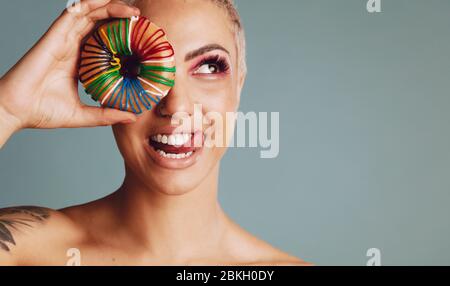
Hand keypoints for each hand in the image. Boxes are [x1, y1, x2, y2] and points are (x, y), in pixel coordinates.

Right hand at [0, 0, 139, 132]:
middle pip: (99, 24)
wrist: (15, 110)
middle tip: (140, 20)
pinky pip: (73, 13)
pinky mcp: (54, 36)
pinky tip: (108, 3)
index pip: (104, 42)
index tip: (141, 40)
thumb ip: (106, 114)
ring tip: (132, 11)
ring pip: (89, 13)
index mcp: (79, 62)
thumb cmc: (42, 112)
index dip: (121, 37)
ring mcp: (63, 39)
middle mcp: (72, 47)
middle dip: (120, 18)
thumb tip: (132, 117)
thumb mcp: (83, 114)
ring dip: (111, 7)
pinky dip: (90, 5)